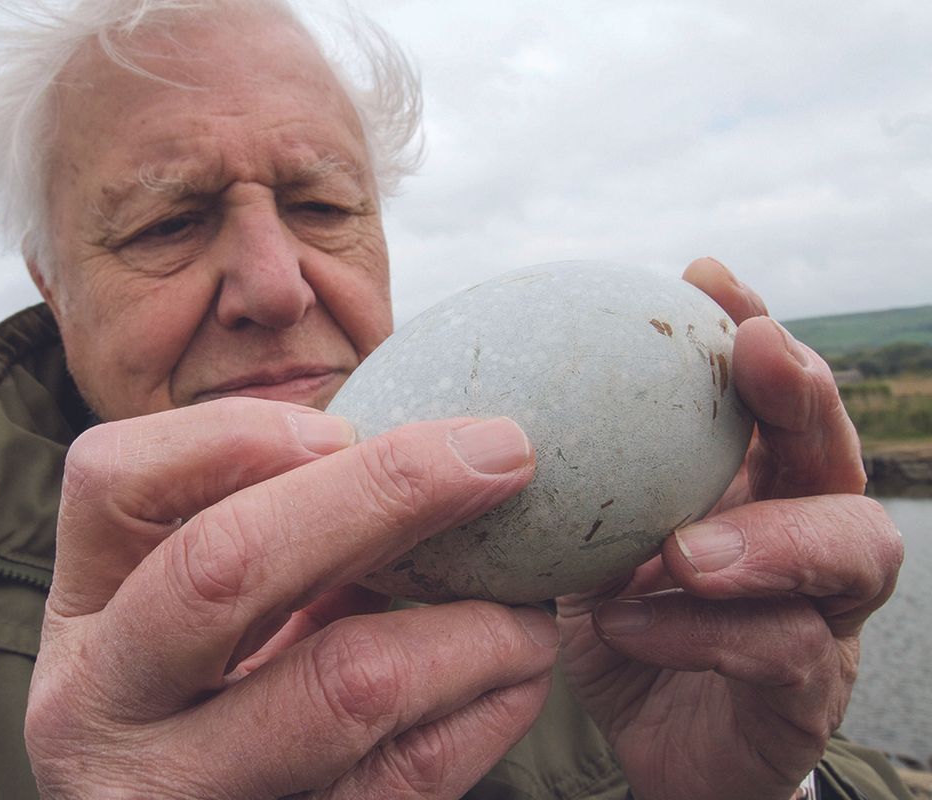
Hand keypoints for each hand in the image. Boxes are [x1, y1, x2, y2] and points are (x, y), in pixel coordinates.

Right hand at [25, 398, 559, 798]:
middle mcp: (103, 709)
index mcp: (81, 617)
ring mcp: (184, 795)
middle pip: (228, 564)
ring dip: (470, 627)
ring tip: (529, 601)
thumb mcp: (187, 613)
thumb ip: (261, 533)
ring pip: (346, 686)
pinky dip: (487, 710)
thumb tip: (421, 449)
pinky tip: (514, 672)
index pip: (112, 479)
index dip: (236, 435)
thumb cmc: (203, 700)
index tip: (345, 428)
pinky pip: (407, 777)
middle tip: (499, 452)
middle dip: (385, 490)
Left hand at [556, 258, 903, 799]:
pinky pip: (784, 655)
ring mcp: (820, 618)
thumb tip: (471, 396)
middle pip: (836, 455)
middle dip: (802, 397)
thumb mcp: (582, 538)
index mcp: (751, 488)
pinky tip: (622, 625)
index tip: (706, 275)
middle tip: (756, 357)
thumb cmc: (616, 618)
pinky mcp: (803, 697)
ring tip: (683, 549)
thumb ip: (567, 477)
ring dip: (766, 538)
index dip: (752, 329)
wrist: (644, 740)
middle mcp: (802, 540)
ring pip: (850, 553)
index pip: (771, 396)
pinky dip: (701, 633)